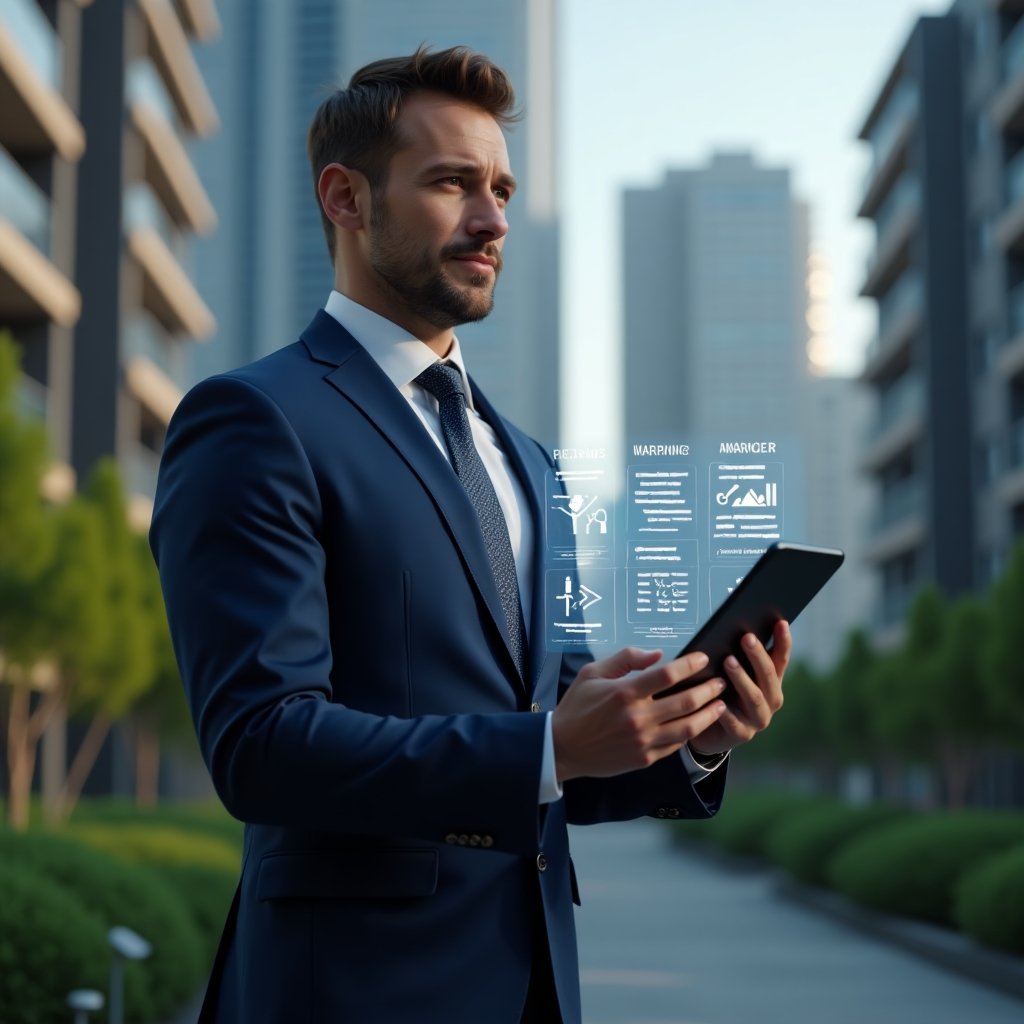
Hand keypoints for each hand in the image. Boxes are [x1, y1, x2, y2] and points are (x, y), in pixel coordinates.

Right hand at [552, 647, 728, 783]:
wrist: (562, 747)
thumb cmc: (577, 706)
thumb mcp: (593, 672)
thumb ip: (626, 658)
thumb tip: (658, 654)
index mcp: (624, 693)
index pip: (667, 675)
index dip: (690, 665)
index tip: (703, 658)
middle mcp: (637, 718)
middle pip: (686, 701)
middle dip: (709, 689)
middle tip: (721, 681)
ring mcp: (643, 741)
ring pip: (688, 727)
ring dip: (709, 714)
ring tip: (721, 704)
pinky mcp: (644, 758)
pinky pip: (676, 744)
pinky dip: (691, 732)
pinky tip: (698, 723)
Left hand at [689, 620, 790, 757]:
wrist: (710, 731)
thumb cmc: (722, 692)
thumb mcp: (732, 673)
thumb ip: (738, 656)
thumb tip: (732, 626)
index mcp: (771, 682)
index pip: (780, 659)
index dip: (783, 642)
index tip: (780, 622)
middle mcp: (771, 700)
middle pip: (768, 676)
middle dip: (758, 656)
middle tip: (746, 637)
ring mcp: (758, 719)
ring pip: (754, 697)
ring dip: (742, 678)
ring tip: (728, 661)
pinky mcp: (741, 735)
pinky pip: (734, 722)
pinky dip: (726, 712)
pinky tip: (718, 701)